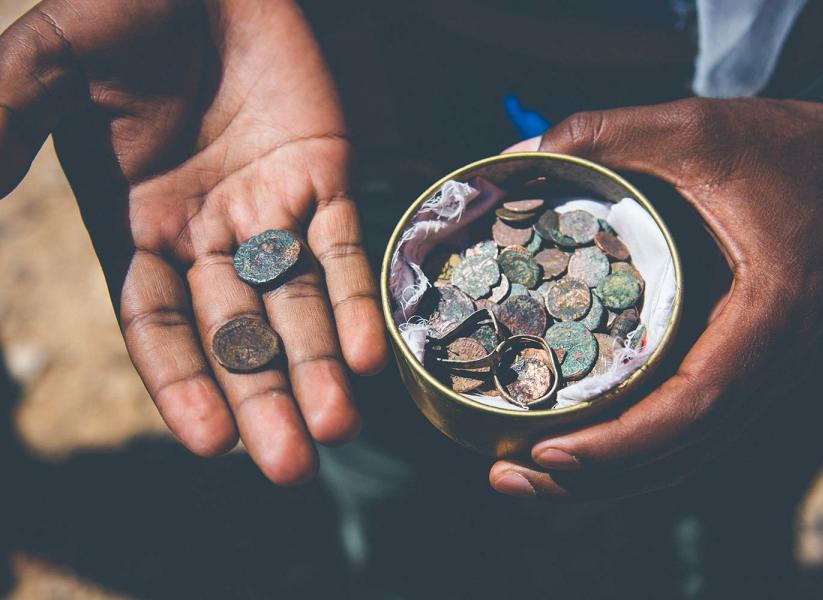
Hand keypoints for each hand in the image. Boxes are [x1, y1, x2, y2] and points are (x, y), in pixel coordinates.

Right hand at [0, 0, 387, 483]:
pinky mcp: (327, 175)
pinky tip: (374, 352)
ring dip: (320, 366)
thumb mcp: (53, 60)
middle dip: (264, 397)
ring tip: (341, 428)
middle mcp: (207, 233)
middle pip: (238, 333)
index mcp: (138, 225)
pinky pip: (346, 244)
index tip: (212, 442)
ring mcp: (271, 209)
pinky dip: (359, 296)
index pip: (158, 325)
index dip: (184, 382)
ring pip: (298, 303)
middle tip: (294, 464)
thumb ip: (8, 116)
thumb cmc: (126, 7)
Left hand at [491, 96, 822, 498]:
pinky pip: (692, 430)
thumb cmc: (778, 147)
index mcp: (771, 310)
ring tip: (526, 476)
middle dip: (594, 476)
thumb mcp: (692, 127)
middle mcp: (775, 360)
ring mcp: (765, 374)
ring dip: (609, 477)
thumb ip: (604, 134)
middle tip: (507, 477)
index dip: (622, 440)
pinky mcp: (748, 371)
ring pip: (687, 453)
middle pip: (682, 450)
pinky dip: (636, 450)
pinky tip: (579, 448)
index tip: (548, 449)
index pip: (696, 402)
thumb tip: (511, 156)